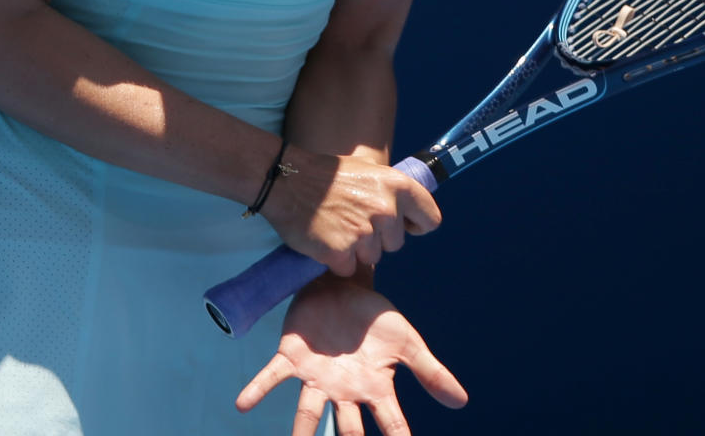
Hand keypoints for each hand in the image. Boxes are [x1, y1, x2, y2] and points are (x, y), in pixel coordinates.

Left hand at [236, 277, 467, 435]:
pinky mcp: (291, 357)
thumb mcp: (406, 342)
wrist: (345, 284)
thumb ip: (430, 373)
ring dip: (299, 432)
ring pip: (305, 411)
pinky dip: (257, 389)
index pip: (391, 424)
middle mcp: (343, 392)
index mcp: (373, 389)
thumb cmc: (375, 319)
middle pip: (346, 429)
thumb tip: (463, 402)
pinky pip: (272, 375)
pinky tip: (242, 404)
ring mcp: (315, 377)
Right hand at [261, 151, 440, 275]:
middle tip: (353, 221)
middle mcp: (386, 209)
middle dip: (377, 239)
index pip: (431, 219)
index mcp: (397, 186)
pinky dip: (337, 261)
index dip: (416, 225)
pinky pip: (349, 269)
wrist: (288, 181)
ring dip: (356, 250)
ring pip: (372, 258)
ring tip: (337, 227)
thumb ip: (391, 192)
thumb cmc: (328, 175)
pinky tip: (325, 240)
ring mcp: (364, 232)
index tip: (404, 226)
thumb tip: (409, 212)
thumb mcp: (369, 171)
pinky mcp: (342, 252)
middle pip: (396, 244)